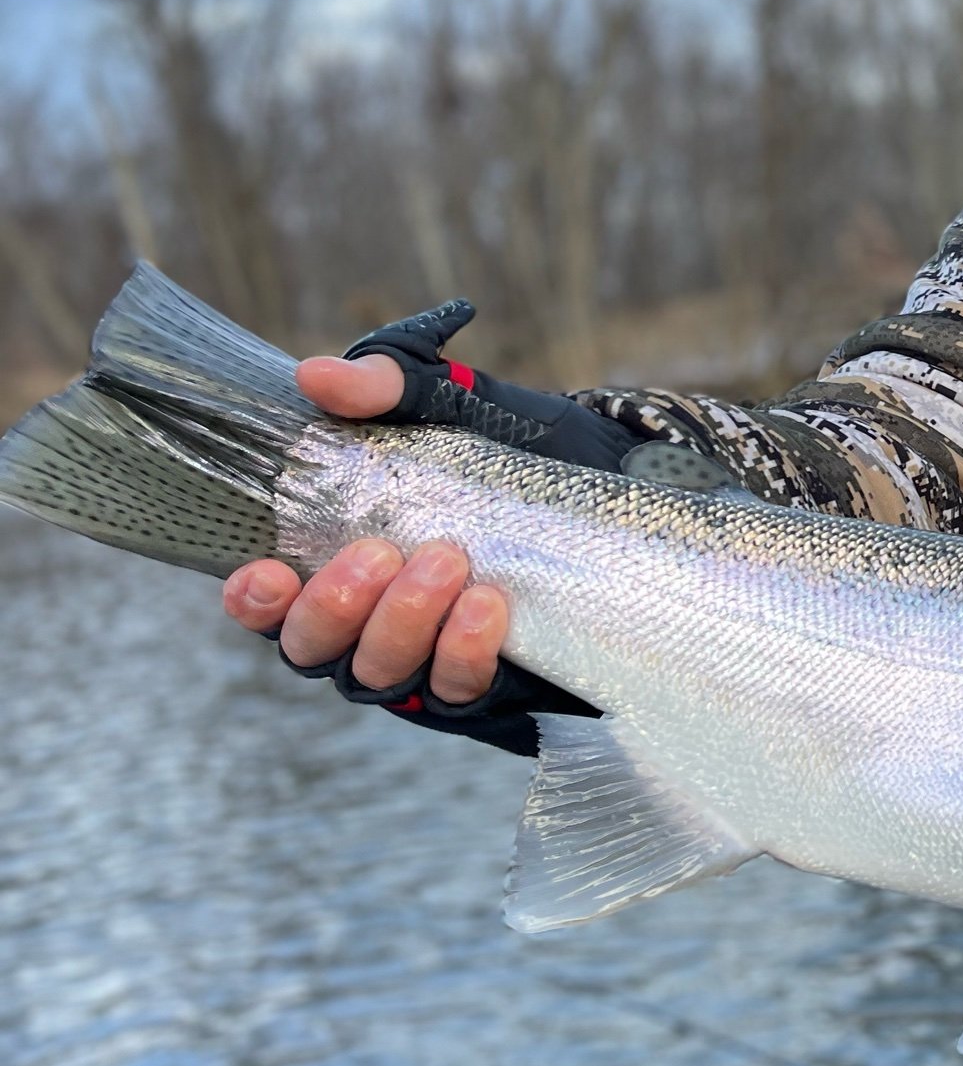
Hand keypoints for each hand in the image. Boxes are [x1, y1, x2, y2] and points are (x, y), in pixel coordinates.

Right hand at [220, 353, 510, 703]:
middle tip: (382, 552)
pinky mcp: (478, 682)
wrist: (603, 475)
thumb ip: (383, 387)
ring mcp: (418, 660)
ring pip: (377, 672)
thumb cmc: (500, 446)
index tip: (267, 573)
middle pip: (314, 649)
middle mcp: (363, 624)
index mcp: (333, 564)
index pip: (268, 605)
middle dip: (337, 605)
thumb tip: (318, 377)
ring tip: (447, 562)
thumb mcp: (447, 402)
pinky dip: (461, 652)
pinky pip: (453, 688)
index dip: (255, 601)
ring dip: (402, 622)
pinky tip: (484, 606)